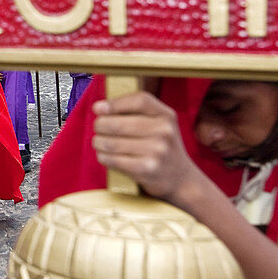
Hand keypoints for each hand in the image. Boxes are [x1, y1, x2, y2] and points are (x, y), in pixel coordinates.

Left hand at [91, 91, 202, 205]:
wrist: (180, 178)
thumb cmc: (160, 146)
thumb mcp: (158, 124)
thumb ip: (134, 112)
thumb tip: (99, 107)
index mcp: (166, 116)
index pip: (139, 100)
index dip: (115, 103)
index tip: (98, 108)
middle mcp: (164, 131)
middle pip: (119, 123)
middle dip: (100, 125)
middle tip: (97, 128)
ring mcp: (157, 151)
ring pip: (112, 143)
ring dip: (98, 142)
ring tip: (98, 143)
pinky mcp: (147, 169)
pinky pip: (114, 160)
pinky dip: (103, 157)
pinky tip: (104, 155)